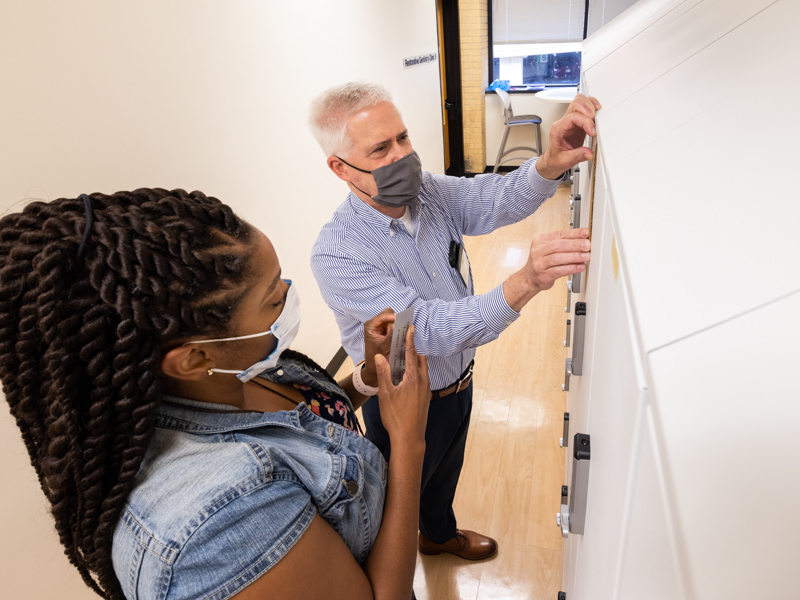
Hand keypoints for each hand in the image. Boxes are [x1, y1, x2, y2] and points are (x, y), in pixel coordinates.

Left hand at [362, 308, 395, 386]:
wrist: (374, 366)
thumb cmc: (377, 357)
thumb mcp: (386, 345)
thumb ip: (392, 333)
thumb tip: (398, 323)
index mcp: (370, 325)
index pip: (383, 315)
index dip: (392, 317)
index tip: (399, 320)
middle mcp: (374, 323)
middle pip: (388, 314)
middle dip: (396, 319)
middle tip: (400, 328)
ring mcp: (380, 326)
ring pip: (392, 319)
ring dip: (397, 324)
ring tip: (401, 332)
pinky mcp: (385, 330)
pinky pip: (393, 324)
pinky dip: (397, 327)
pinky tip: (400, 334)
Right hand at [374, 325, 430, 447]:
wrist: (409, 438)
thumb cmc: (396, 417)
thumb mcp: (385, 394)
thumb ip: (383, 373)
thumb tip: (379, 356)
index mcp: (412, 378)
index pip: (411, 353)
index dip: (409, 339)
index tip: (410, 328)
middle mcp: (422, 381)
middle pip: (420, 359)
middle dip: (413, 349)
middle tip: (404, 342)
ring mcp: (425, 390)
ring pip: (422, 369)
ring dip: (415, 361)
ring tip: (403, 358)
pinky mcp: (425, 398)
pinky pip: (423, 378)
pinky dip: (416, 371)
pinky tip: (407, 377)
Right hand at [523, 228, 589, 293]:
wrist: (530, 278)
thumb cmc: (542, 262)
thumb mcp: (548, 249)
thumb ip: (563, 243)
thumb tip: (583, 240)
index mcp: (540, 240)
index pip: (559, 234)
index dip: (574, 233)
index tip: (585, 233)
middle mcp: (537, 251)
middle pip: (557, 245)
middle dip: (574, 245)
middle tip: (587, 245)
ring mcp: (539, 264)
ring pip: (557, 258)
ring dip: (574, 257)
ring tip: (586, 256)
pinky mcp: (543, 275)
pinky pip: (558, 271)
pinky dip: (571, 268)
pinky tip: (579, 267)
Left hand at [536, 94, 602, 179]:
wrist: (552, 160)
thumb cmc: (555, 159)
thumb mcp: (565, 161)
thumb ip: (578, 156)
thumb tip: (590, 153)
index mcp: (558, 129)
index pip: (573, 117)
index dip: (585, 122)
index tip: (593, 132)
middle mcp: (564, 122)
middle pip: (576, 103)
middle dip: (589, 111)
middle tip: (595, 124)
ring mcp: (571, 120)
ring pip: (580, 101)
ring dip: (591, 107)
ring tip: (596, 119)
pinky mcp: (578, 122)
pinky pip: (585, 106)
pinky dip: (592, 107)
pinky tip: (596, 115)